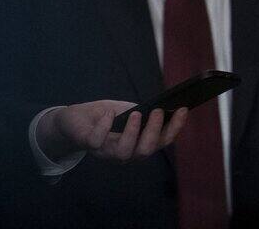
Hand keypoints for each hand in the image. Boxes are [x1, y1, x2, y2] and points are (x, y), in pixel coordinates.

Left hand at [37, 100, 188, 162]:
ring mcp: (106, 151)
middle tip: (158, 111)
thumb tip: (164, 104)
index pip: (163, 141)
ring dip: (133, 133)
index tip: (183, 109)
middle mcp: (125, 152)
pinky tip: (109, 114)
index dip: (175, 127)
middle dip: (154, 132)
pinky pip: (97, 141)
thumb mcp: (129, 111)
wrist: (75, 120)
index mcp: (139, 143)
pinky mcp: (89, 144)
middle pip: (145, 152)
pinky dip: (105, 126)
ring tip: (136, 113)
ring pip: (125, 153)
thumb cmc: (106, 116)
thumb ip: (144, 112)